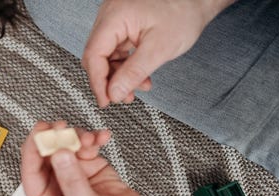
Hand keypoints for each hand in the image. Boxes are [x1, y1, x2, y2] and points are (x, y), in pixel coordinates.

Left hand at [20, 122, 141, 195]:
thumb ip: (72, 181)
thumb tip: (58, 154)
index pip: (31, 172)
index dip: (33, 149)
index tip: (41, 132)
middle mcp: (55, 187)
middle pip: (46, 155)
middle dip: (55, 139)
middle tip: (63, 126)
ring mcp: (72, 175)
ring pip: (66, 146)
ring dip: (77, 137)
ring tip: (90, 139)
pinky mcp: (89, 167)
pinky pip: (85, 146)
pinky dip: (93, 139)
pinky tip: (102, 138)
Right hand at [82, 0, 230, 106]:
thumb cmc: (184, 12)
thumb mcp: (160, 48)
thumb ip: (134, 73)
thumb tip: (114, 93)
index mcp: (114, 16)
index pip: (94, 54)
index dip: (98, 82)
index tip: (106, 101)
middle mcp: (110, 15)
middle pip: (97, 55)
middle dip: (110, 80)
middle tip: (122, 97)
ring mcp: (116, 19)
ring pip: (107, 55)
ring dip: (120, 74)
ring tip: (139, 87)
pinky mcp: (124, 24)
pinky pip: (117, 49)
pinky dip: (127, 65)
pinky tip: (140, 75)